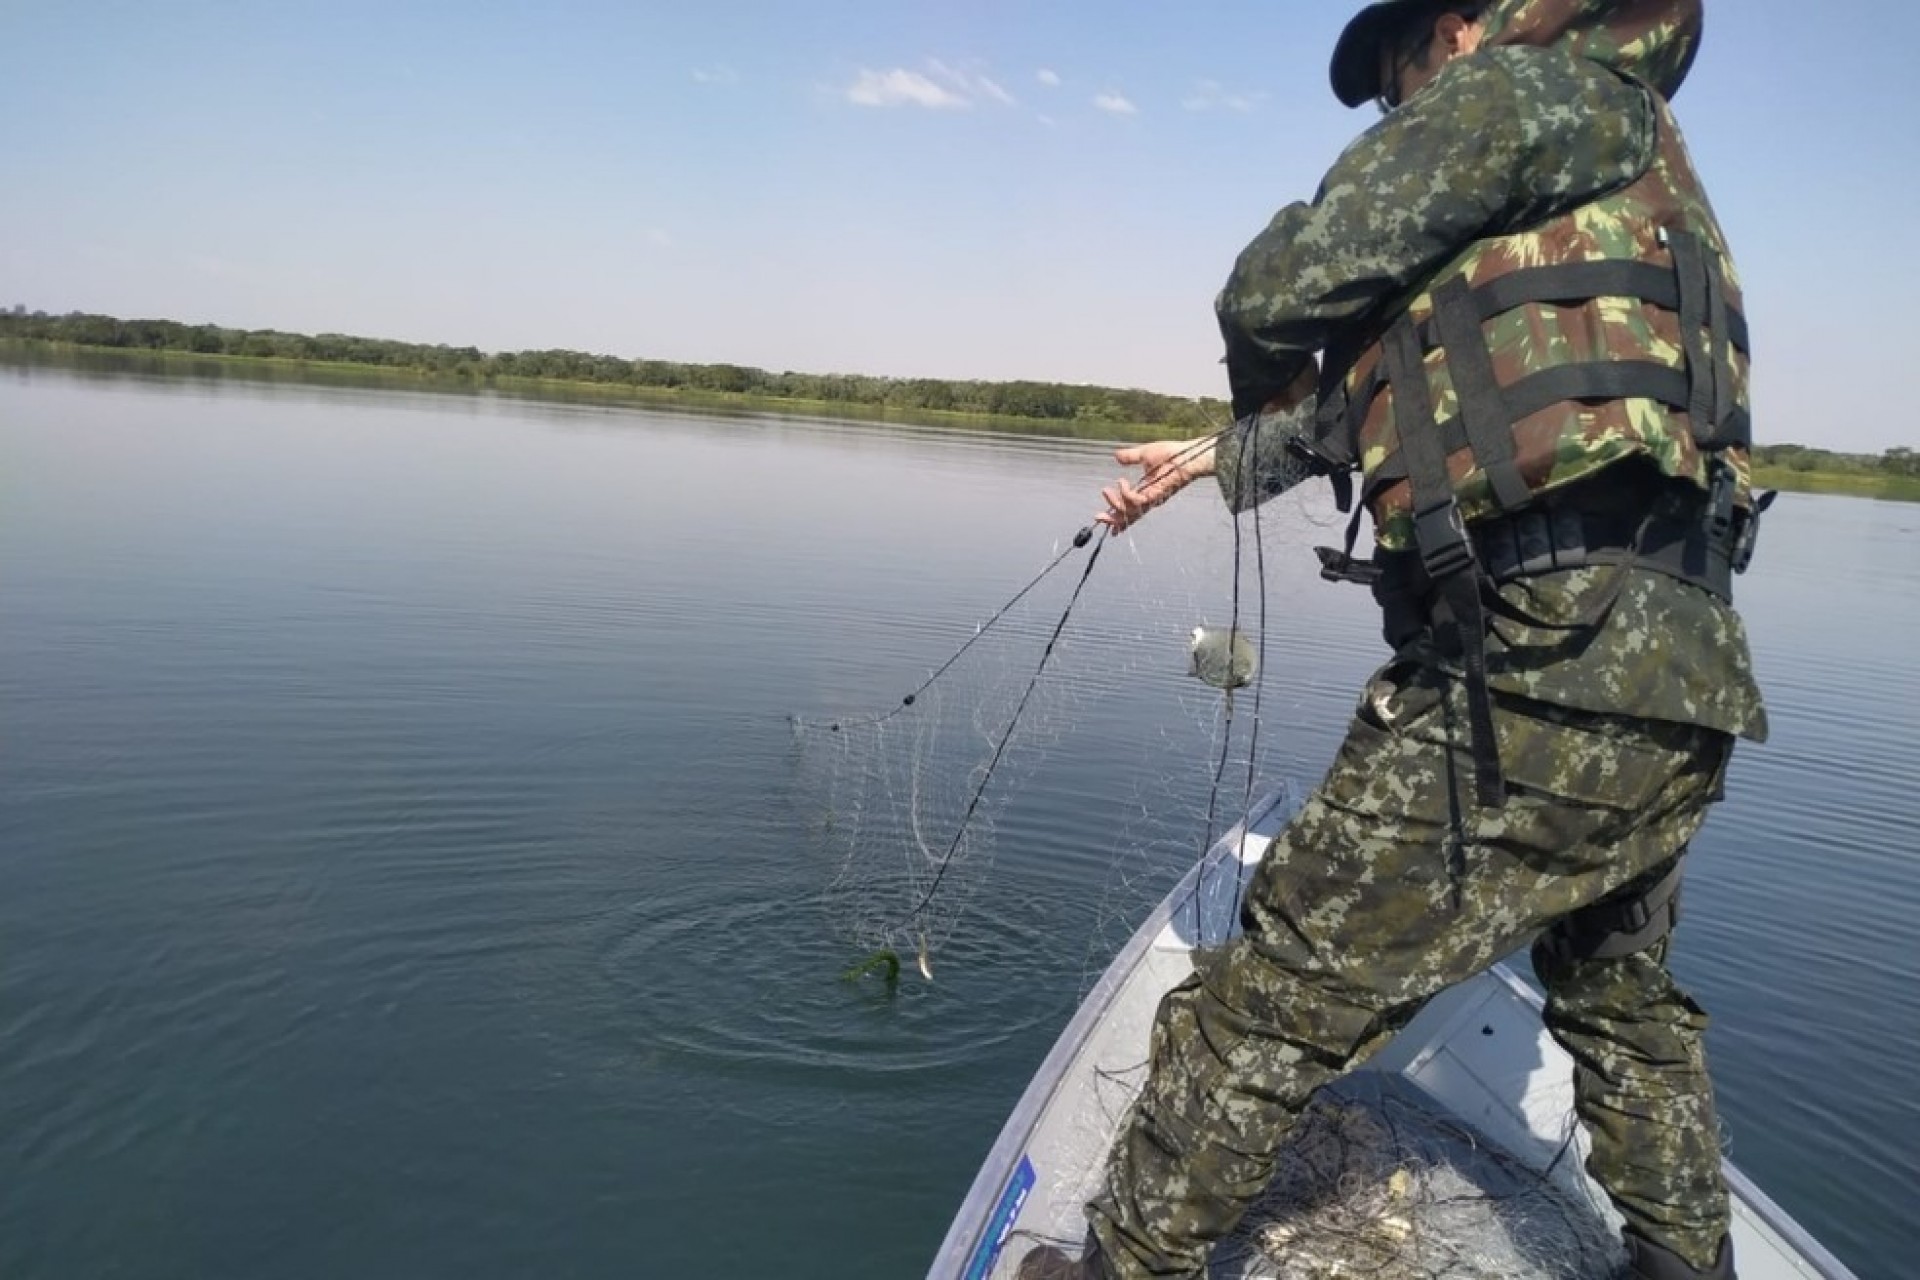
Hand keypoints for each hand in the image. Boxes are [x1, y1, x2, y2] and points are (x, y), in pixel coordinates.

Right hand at [1097, 437, 1217, 533]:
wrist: (1187, 454)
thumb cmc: (1171, 454)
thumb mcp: (1144, 454)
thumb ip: (1129, 457)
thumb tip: (1116, 456)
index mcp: (1145, 491)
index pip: (1130, 507)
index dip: (1118, 515)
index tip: (1103, 517)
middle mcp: (1149, 499)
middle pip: (1129, 517)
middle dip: (1113, 519)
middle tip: (1098, 516)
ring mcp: (1153, 499)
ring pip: (1130, 511)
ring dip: (1115, 504)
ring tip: (1106, 490)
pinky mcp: (1156, 495)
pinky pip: (1137, 501)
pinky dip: (1126, 494)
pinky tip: (1121, 482)